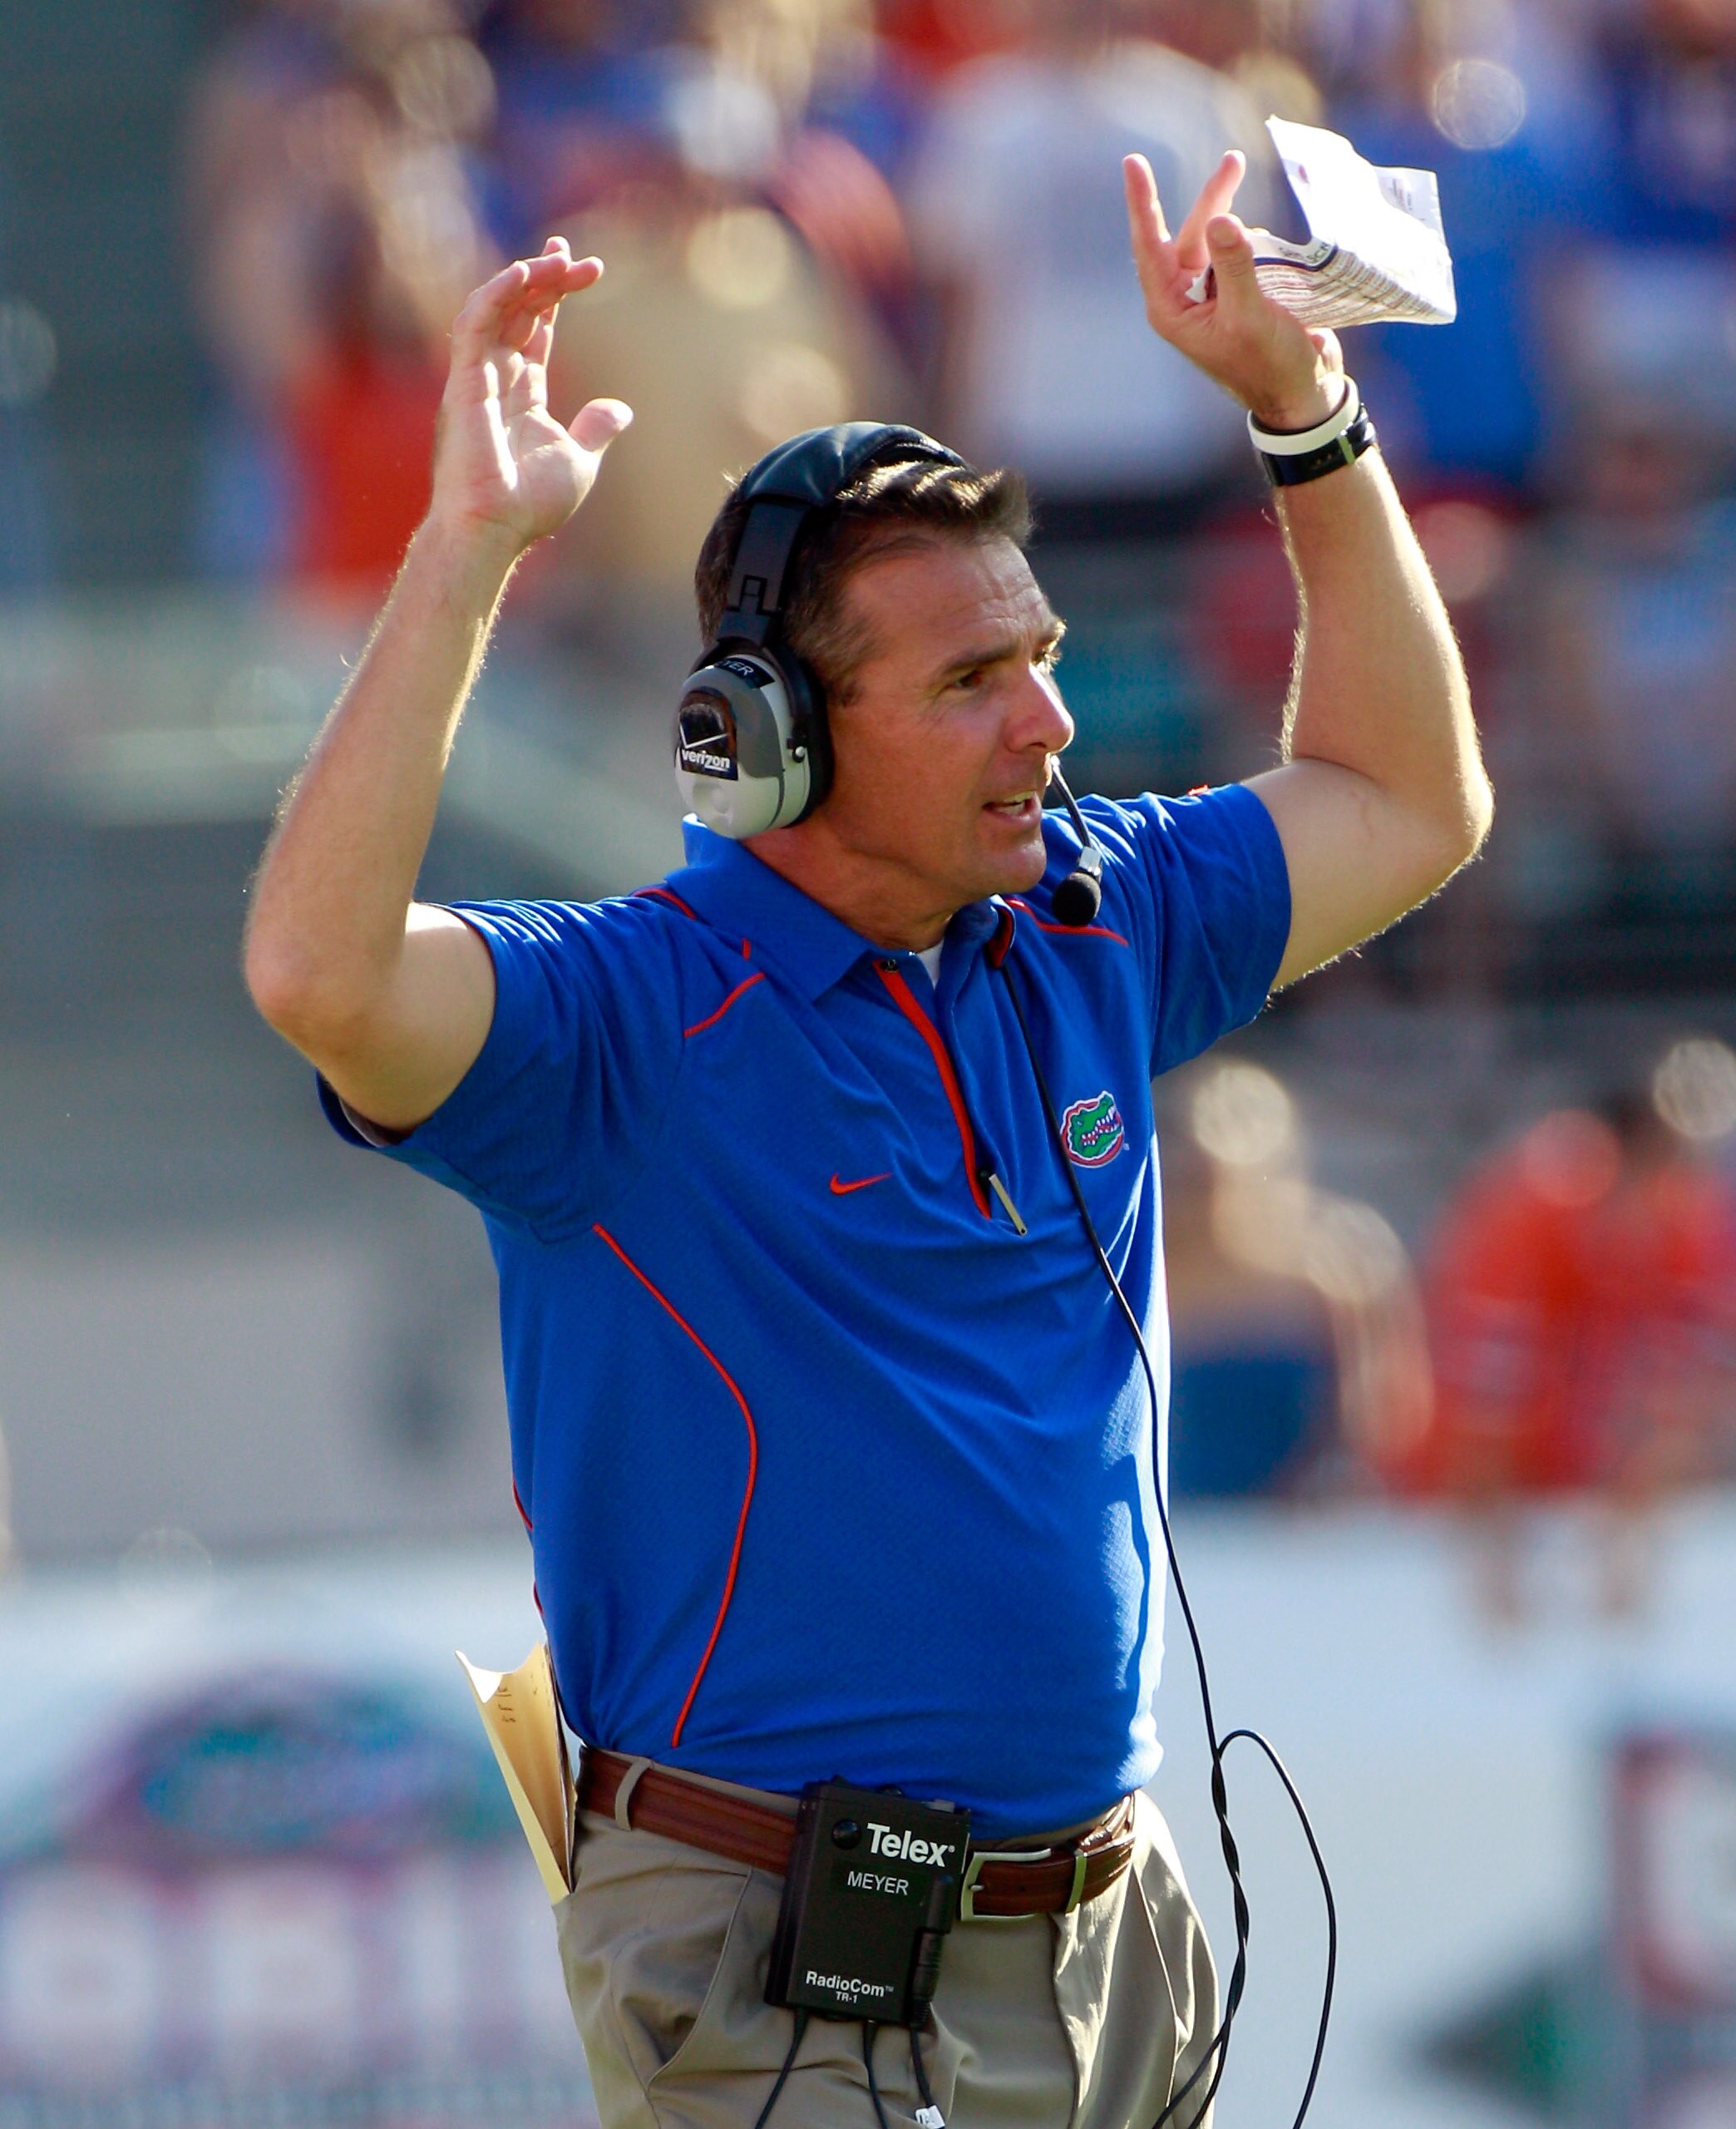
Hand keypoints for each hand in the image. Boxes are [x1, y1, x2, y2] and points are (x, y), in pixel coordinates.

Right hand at [430, 236, 631, 554]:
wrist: (494, 528)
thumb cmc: (528, 504)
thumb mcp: (578, 461)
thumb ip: (596, 429)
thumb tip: (621, 409)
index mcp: (521, 392)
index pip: (537, 328)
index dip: (555, 294)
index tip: (584, 266)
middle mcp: (496, 377)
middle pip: (520, 310)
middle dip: (547, 277)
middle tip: (577, 256)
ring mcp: (477, 376)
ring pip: (497, 308)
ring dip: (527, 279)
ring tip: (559, 260)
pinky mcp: (464, 380)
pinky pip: (475, 323)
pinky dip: (496, 293)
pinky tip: (523, 273)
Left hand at [1123, 151, 1341, 432]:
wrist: (1302, 393)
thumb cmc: (1270, 365)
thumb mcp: (1251, 316)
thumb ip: (1236, 267)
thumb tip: (1223, 221)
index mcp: (1173, 310)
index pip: (1150, 247)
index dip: (1142, 203)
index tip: (1133, 162)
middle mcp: (1185, 300)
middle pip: (1188, 236)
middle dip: (1210, 200)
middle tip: (1233, 162)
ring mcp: (1211, 295)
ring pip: (1213, 239)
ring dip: (1228, 211)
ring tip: (1240, 171)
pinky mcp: (1238, 292)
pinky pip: (1236, 252)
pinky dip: (1249, 238)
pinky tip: (1266, 238)